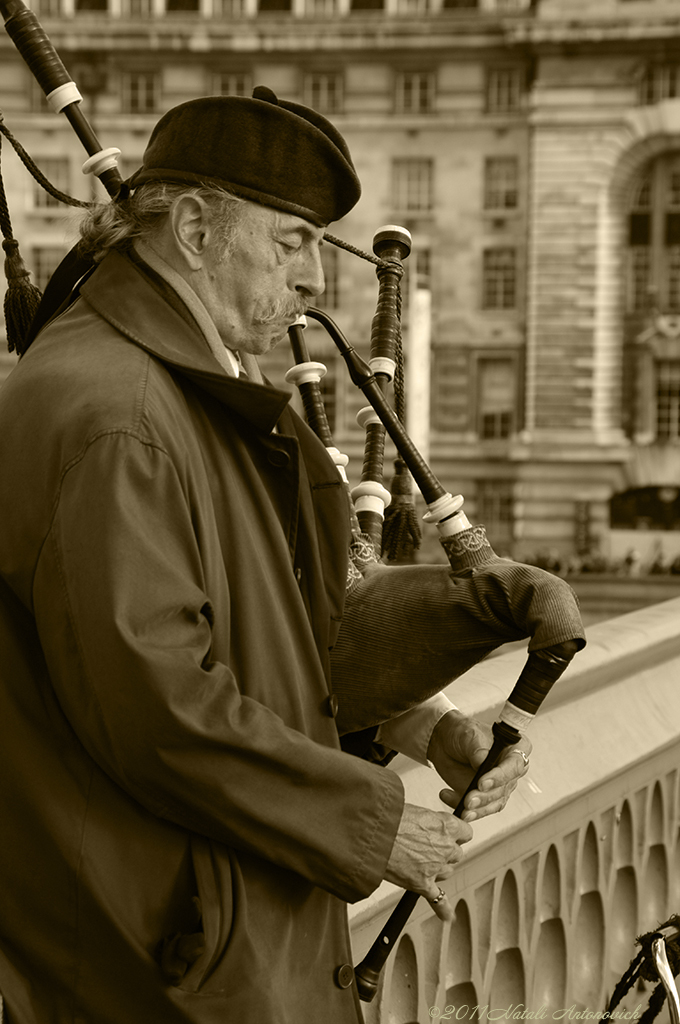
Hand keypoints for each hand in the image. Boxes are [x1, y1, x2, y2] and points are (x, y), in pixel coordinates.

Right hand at [384, 802, 472, 920]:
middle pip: (456, 854)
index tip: (449, 835)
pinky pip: (438, 900)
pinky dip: (442, 909)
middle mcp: (446, 847)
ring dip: (438, 869)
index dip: (456, 834)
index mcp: (447, 825)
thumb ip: (431, 821)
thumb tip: (430, 827)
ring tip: (419, 862)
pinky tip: (447, 915)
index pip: (466, 833)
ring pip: (447, 872)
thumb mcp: (416, 810)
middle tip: (427, 848)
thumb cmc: (390, 817)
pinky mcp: (423, 884)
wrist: (371, 833)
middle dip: (445, 852)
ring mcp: (435, 868)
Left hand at [427, 710, 530, 823]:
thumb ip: (477, 748)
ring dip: (477, 809)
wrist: (444, 742)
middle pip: (504, 789)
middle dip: (485, 797)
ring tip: (461, 807)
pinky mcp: (484, 797)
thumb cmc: (461, 732)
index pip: (515, 766)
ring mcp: (498, 785)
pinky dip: (465, 810)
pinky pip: (479, 810)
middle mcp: (510, 770)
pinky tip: (448, 797)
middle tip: (468, 800)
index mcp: (515, 749)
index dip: (500, 777)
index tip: (482, 782)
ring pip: (494, 803)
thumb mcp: (468, 734)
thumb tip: (482, 762)